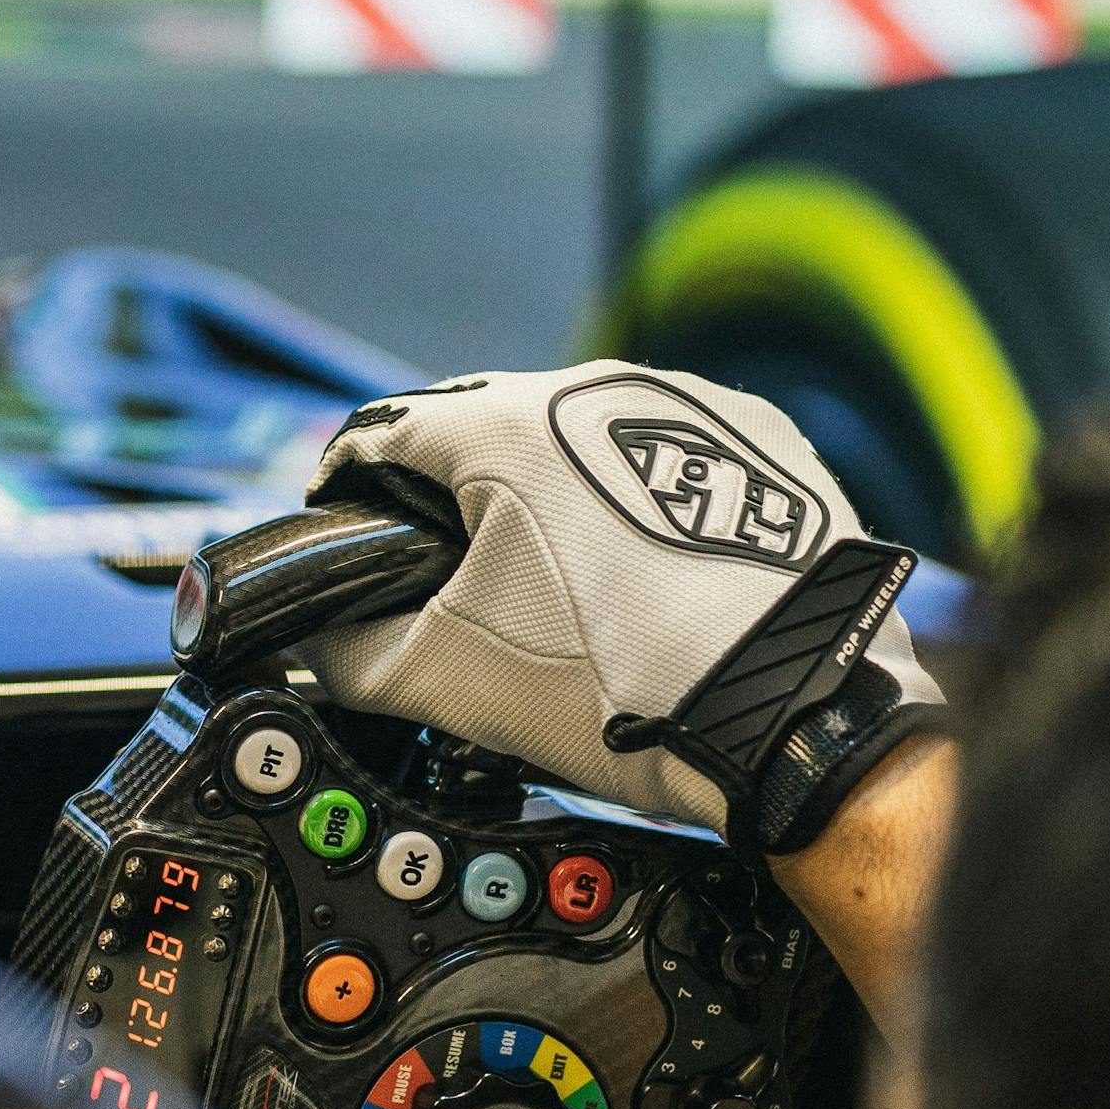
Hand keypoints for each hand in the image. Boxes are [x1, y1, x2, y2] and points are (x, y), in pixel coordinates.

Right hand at [295, 362, 944, 846]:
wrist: (793, 717)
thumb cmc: (630, 693)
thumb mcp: (452, 683)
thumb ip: (351, 655)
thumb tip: (316, 645)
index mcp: (509, 427)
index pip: (384, 430)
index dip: (345, 483)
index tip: (341, 520)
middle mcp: (600, 390)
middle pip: (485, 425)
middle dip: (452, 494)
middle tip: (447, 572)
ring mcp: (690, 406)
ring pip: (582, 436)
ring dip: (552, 492)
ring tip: (555, 582)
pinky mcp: (759, 439)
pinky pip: (667, 453)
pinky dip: (638, 499)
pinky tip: (641, 569)